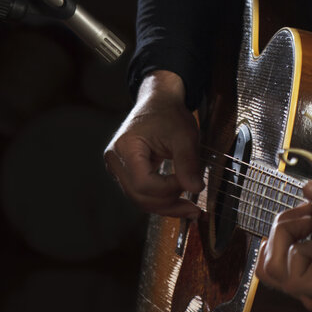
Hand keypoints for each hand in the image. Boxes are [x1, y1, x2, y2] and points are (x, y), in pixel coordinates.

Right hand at [104, 70, 202, 217]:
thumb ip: (188, 162)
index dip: (168, 189)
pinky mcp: (126, 172)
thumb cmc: (169, 114)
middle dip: (168, 204)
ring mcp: (118, 167)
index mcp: (125, 147)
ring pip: (139, 199)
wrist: (159, 101)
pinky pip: (141, 193)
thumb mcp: (184, 135)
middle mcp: (115, 160)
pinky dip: (160, 199)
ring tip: (190, 209)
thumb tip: (195, 189)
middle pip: (139, 195)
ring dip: (165, 206)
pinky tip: (179, 202)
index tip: (190, 183)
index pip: (143, 183)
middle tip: (194, 208)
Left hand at [256, 178, 311, 311]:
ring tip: (307, 219)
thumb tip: (310, 189)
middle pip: (274, 270)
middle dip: (284, 232)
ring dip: (285, 236)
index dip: (295, 242)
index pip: (291, 274)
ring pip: (274, 271)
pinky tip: (303, 231)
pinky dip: (286, 246)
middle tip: (306, 213)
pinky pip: (283, 271)